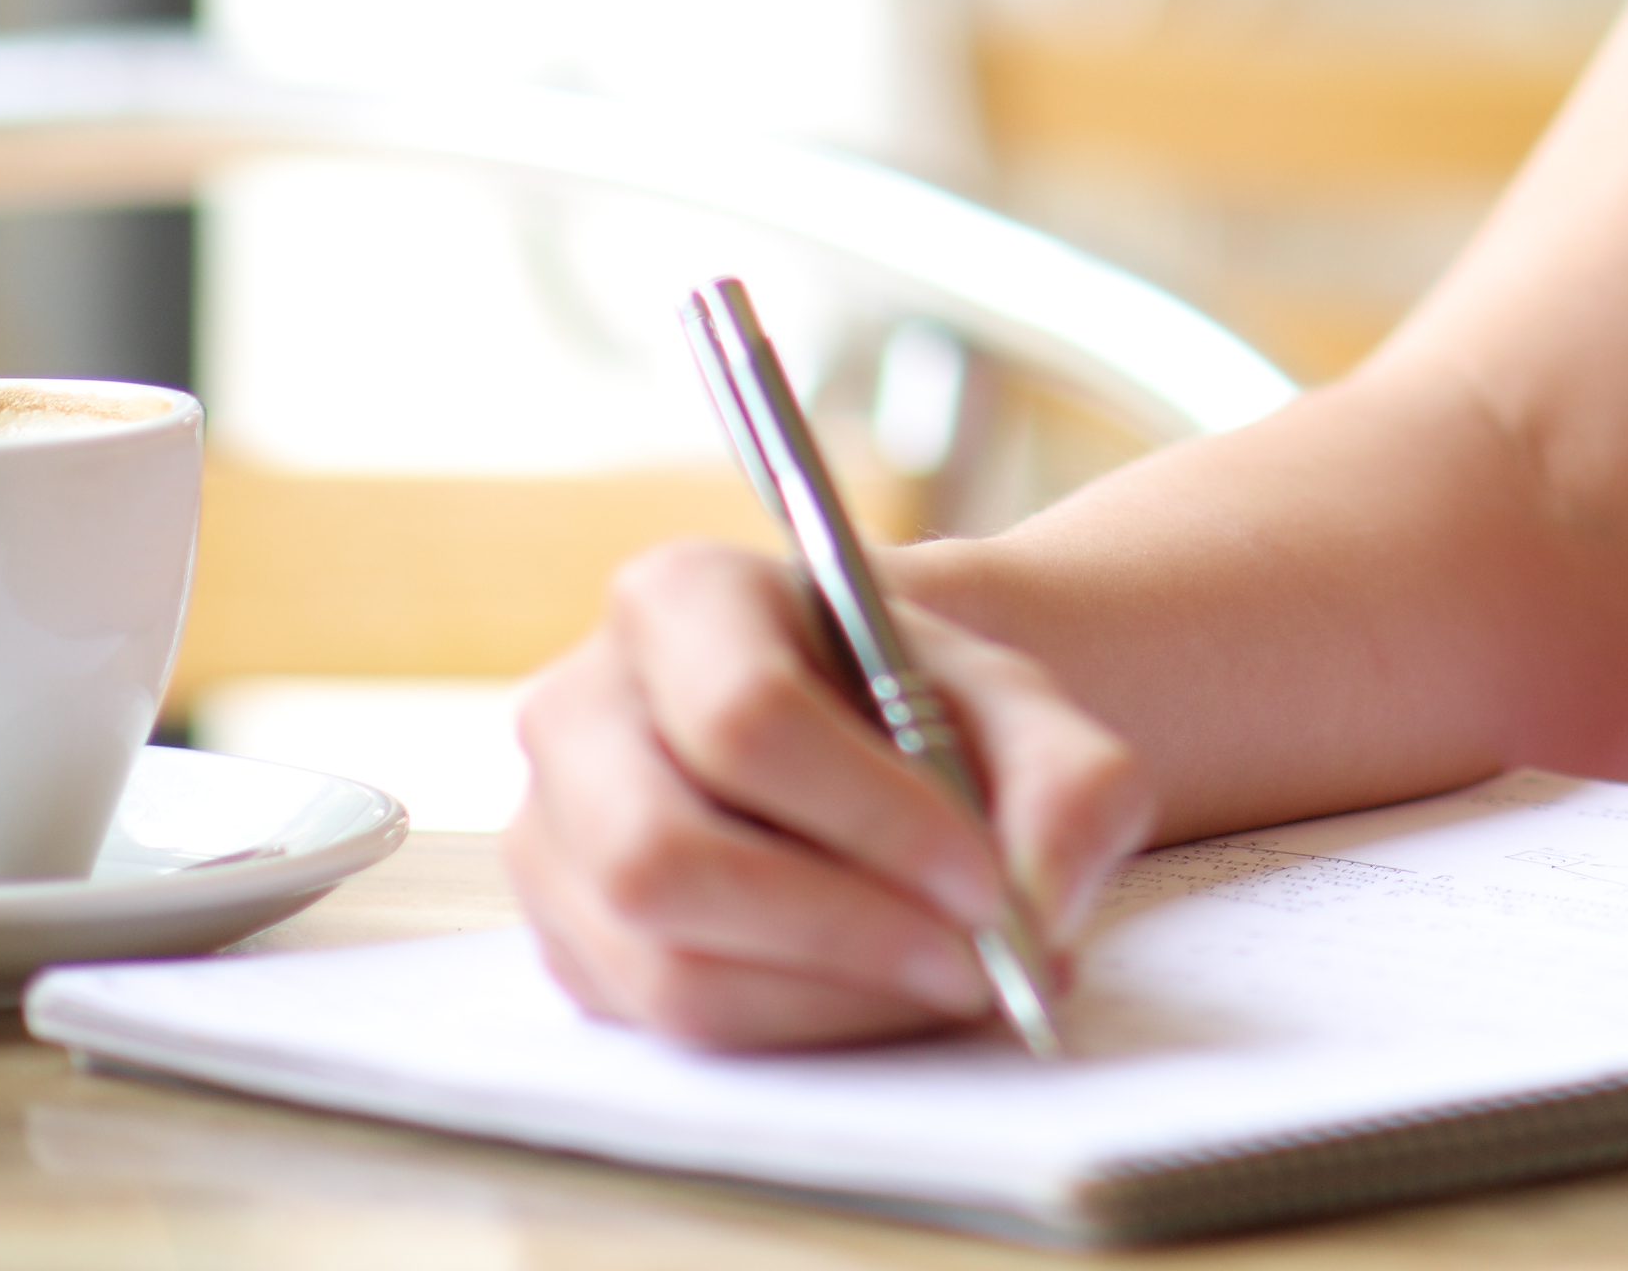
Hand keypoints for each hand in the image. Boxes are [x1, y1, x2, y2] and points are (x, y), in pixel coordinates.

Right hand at [508, 539, 1155, 1047]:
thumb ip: (1073, 783)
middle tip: (974, 964)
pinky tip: (886, 994)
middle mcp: (580, 709)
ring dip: (830, 1000)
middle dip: (837, 930)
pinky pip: (668, 1025)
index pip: (743, 717)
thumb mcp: (1028, 708)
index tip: (988, 881)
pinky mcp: (571, 942)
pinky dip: (799, 1031)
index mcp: (679, 597)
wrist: (869, 737)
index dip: (870, 816)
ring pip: (663, 966)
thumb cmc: (931, 706)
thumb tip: (1039, 902)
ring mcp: (554, 837)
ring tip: (956, 982)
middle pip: (661, 856)